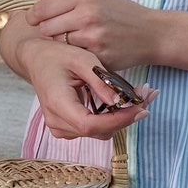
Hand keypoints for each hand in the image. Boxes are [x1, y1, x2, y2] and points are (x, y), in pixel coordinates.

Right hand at [14, 31, 156, 140]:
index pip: (91, 125)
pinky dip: (112, 117)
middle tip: (149, 94)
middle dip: (127, 116)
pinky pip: (95, 129)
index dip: (119, 120)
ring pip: (101, 132)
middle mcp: (57, 123)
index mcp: (58, 104)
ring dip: (122, 117)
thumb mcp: (81, 60)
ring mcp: (61, 128)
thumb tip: (121, 101)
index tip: (141, 108)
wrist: (37, 59)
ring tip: (140, 95)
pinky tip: (125, 101)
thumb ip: (101, 81)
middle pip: (100, 131)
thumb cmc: (57, 55)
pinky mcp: (68, 127)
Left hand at [24, 0, 156, 69]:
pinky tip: (85, 49)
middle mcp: (87, 14)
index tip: (33, 19)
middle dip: (46, 30)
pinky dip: (75, 55)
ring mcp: (93, 37)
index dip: (33, 15)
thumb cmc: (119, 13)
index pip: (42, 7)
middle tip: (57, 31)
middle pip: (46, 27)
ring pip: (58, 44)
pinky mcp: (98, 56)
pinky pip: (73, 56)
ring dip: (61, 44)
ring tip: (74, 39)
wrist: (151, 33)